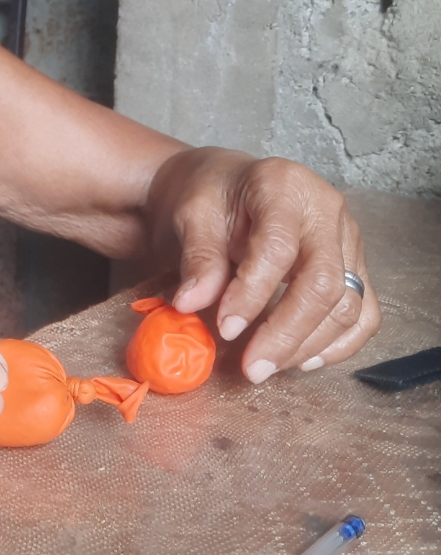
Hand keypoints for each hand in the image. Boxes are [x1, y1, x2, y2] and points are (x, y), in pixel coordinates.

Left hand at [146, 150, 380, 380]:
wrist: (232, 188)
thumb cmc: (214, 198)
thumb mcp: (193, 215)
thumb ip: (198, 257)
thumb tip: (191, 303)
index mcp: (284, 186)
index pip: (278, 248)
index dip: (252, 294)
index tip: (225, 328)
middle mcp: (327, 211)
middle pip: (323, 282)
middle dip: (287, 333)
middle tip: (252, 368)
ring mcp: (348, 240)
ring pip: (347, 305)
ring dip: (308, 345)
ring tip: (266, 365)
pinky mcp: (357, 267)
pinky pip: (364, 314)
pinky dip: (338, 344)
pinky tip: (302, 360)